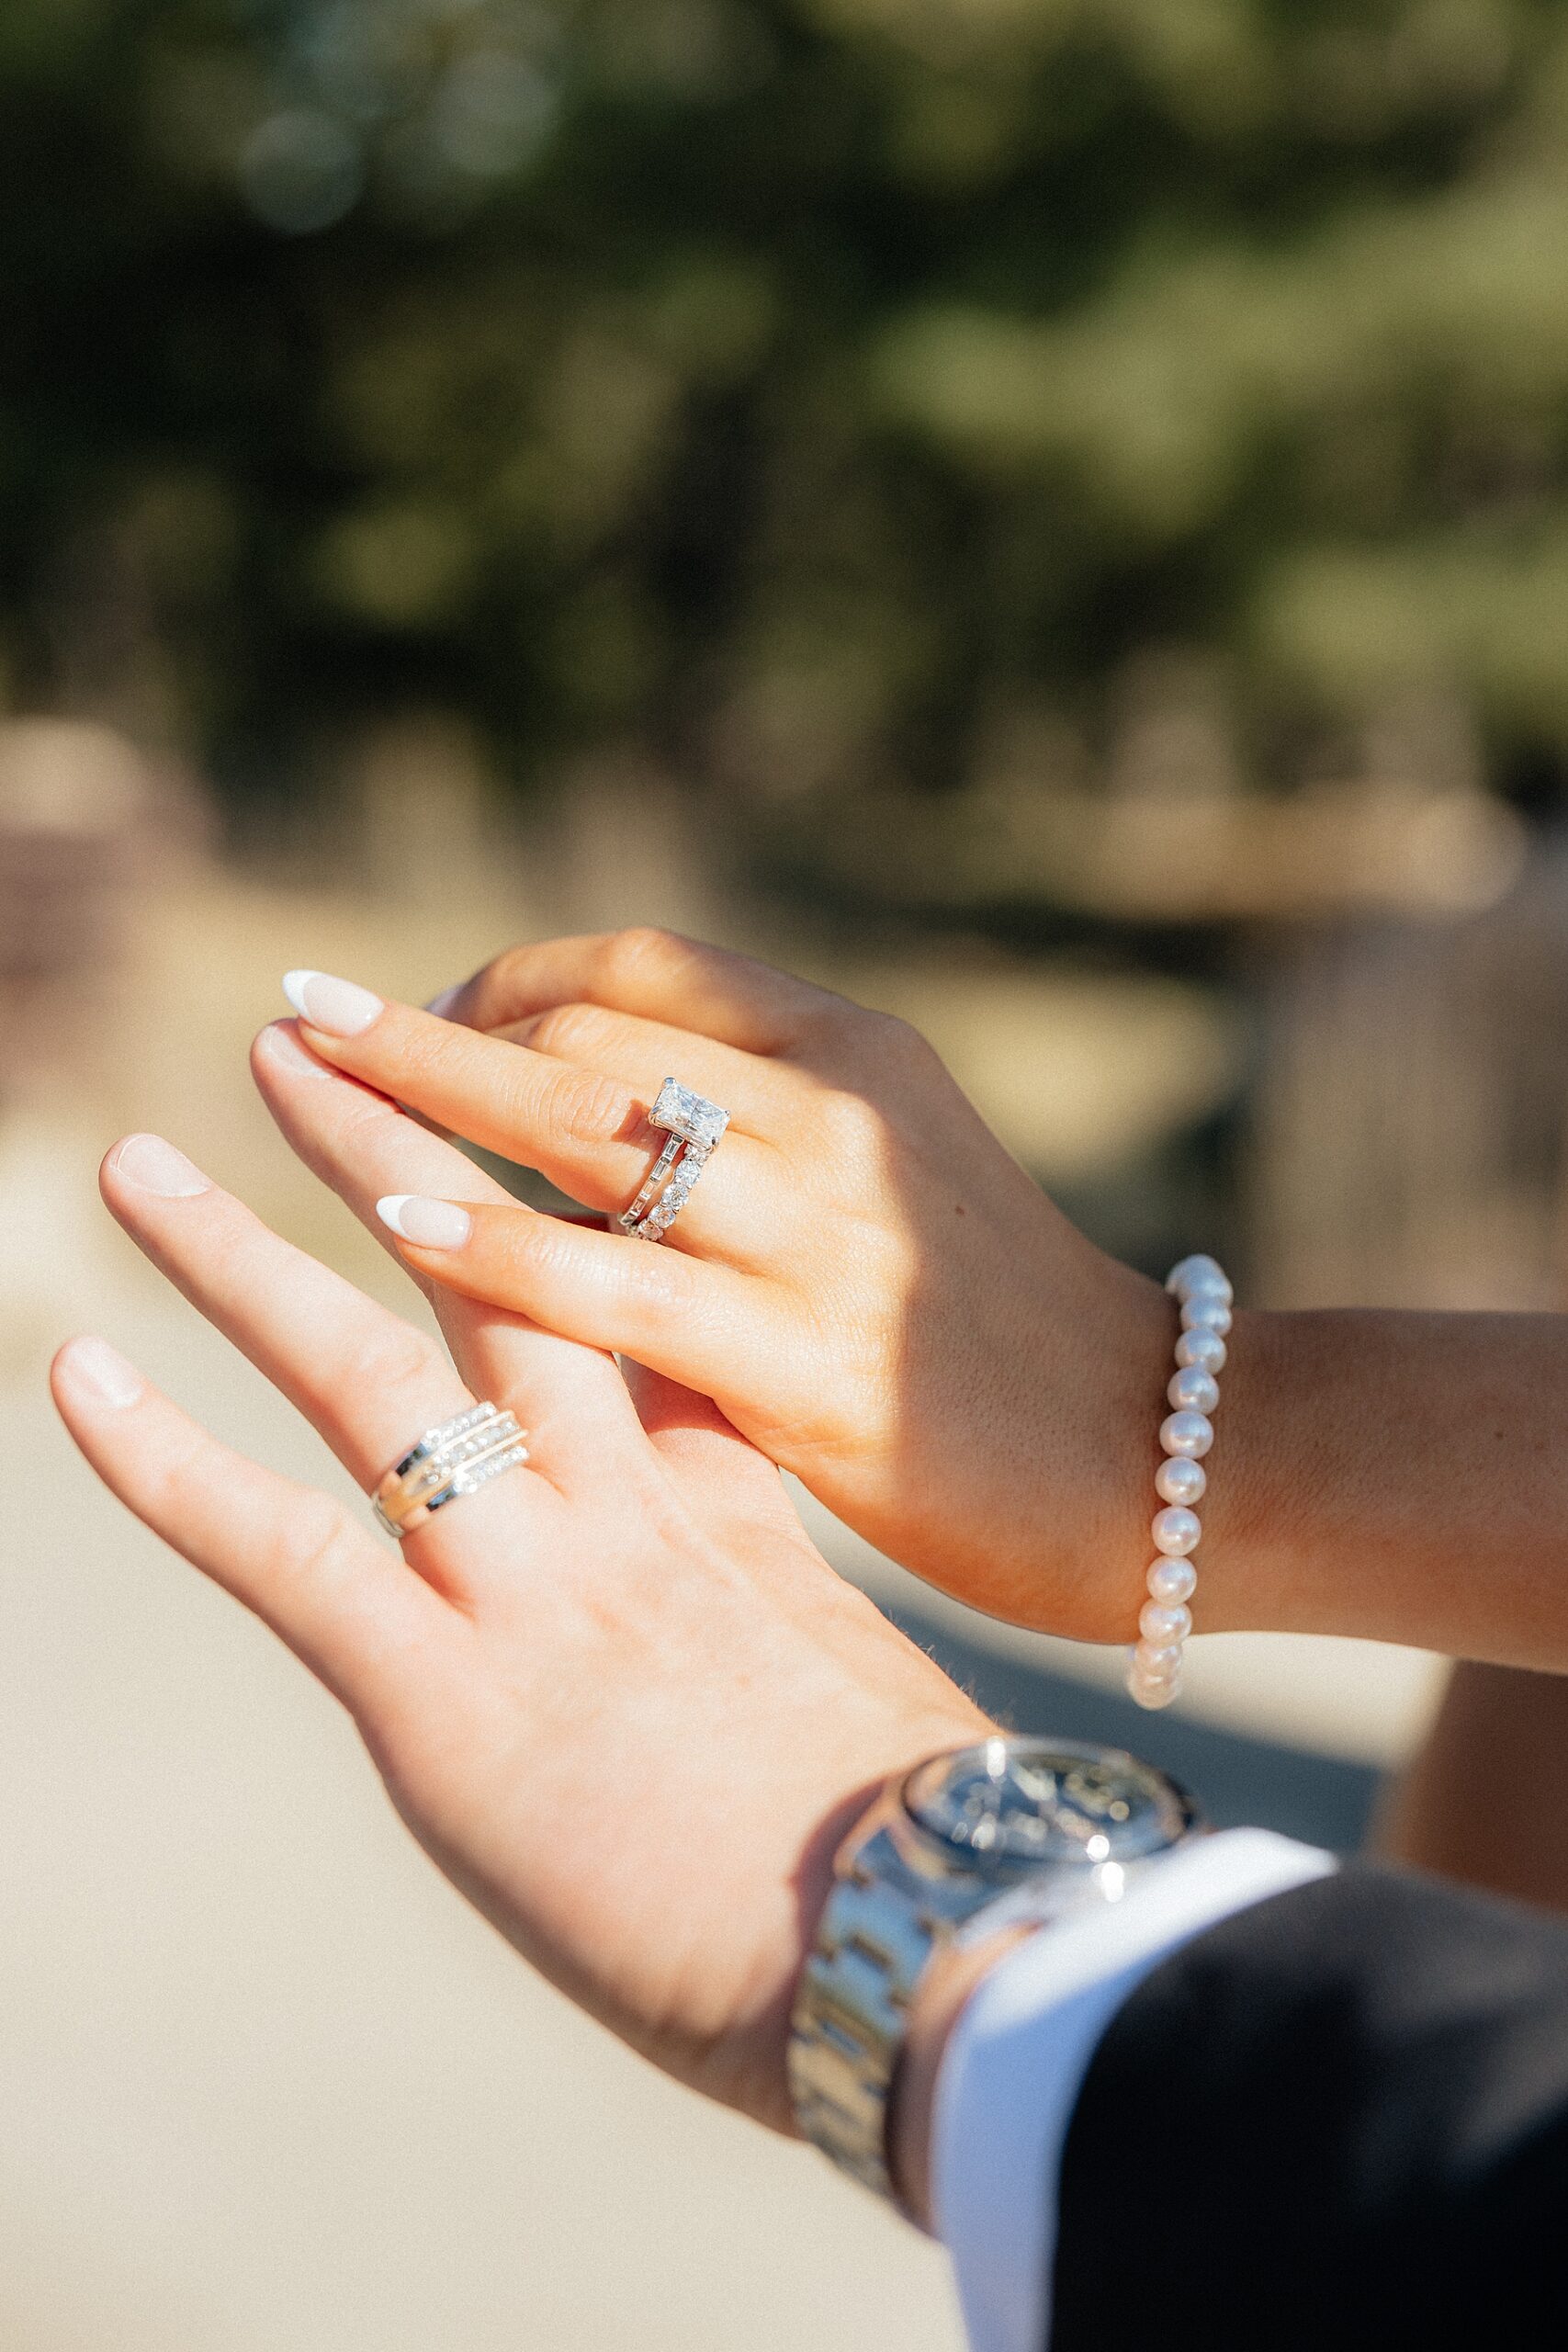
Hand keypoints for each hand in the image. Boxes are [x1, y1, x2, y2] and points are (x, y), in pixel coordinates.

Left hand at [51, 1110, 987, 2140]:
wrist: (924, 1937)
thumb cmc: (921, 1854)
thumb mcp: (853, 1691)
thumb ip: (779, 1632)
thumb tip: (771, 1654)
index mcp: (721, 1500)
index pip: (615, 1309)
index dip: (540, 1208)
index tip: (479, 1130)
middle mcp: (613, 1509)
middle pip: (492, 1277)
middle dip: (391, 1146)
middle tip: (304, 1046)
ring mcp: (525, 1584)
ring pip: (366, 1371)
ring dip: (237, 1256)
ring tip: (138, 1164)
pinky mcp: (439, 1694)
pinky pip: (276, 1546)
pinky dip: (164, 1460)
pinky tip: (75, 1376)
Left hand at [272, 934, 1172, 1640]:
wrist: (1152, 1454)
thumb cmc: (1004, 1330)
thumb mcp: (895, 1177)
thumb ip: (765, 1131)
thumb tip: (596, 1111)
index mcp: (857, 1053)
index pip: (646, 966)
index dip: (506, 975)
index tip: (410, 1010)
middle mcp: (833, 1113)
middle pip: (583, 1030)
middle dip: (422, 1026)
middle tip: (298, 1020)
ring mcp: (822, 1230)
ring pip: (580, 1127)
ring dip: (417, 1101)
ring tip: (290, 1083)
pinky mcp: (808, 1358)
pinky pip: (616, 1285)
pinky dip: (495, 1248)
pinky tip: (402, 1227)